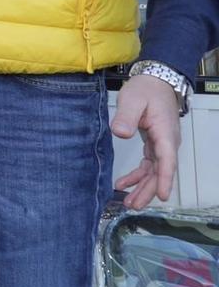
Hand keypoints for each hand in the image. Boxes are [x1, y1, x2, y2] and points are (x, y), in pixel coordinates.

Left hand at [112, 73, 181, 208]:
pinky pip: (149, 165)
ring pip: (155, 171)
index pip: (167, 161)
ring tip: (129, 202)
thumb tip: (120, 133)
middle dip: (149, 190)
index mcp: (165, 133)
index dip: (164, 179)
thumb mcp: (132, 100)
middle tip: (134, 205)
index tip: (163, 196)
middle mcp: (167, 143)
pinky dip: (138, 175)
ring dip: (143, 187)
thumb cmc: (146, 90)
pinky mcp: (155, 144)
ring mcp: (162, 145)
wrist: (155, 82)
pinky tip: (124, 184)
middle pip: (161, 171)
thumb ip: (126, 117)